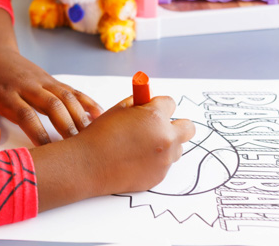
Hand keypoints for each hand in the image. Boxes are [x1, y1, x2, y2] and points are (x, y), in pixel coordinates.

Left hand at [0, 7, 102, 146]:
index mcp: (6, 94)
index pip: (25, 114)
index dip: (38, 133)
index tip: (48, 151)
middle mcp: (27, 85)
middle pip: (52, 105)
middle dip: (67, 126)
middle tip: (79, 147)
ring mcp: (41, 80)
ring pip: (65, 96)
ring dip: (80, 115)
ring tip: (92, 136)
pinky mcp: (50, 78)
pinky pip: (71, 89)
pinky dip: (86, 101)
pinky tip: (99, 115)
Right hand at [31, 94, 195, 210]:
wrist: (90, 164)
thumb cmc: (101, 134)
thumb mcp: (119, 110)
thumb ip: (138, 104)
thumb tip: (149, 101)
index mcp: (155, 117)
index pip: (171, 103)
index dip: (159, 105)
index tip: (150, 108)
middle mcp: (165, 138)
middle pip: (188, 127)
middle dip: (176, 124)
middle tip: (159, 126)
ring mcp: (165, 159)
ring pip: (177, 147)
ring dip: (166, 144)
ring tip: (142, 146)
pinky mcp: (160, 176)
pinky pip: (164, 164)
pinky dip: (155, 160)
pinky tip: (135, 159)